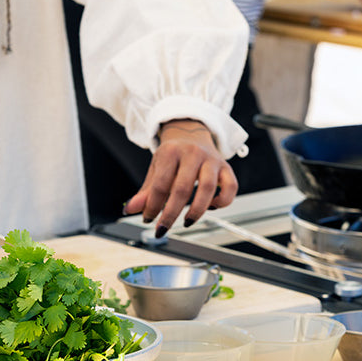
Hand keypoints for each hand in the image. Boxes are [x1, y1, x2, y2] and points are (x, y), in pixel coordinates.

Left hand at [123, 119, 238, 237]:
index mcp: (170, 152)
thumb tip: (130, 209)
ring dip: (197, 211)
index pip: (160, 185)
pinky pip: (231, 187)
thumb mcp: (155, 169)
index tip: (148, 219)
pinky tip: (210, 207)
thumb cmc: (172, 155)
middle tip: (163, 228)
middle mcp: (192, 154)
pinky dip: (222, 202)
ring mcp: (211, 160)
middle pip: (182, 189)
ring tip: (187, 221)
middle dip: (171, 214)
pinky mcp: (226, 167)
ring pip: (208, 189)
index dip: (153, 206)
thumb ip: (145, 192)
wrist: (191, 132)